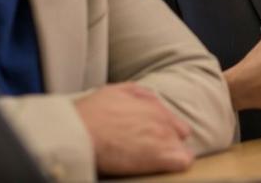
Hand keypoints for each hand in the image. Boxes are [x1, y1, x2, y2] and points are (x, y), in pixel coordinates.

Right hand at [75, 82, 192, 175]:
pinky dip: (174, 166)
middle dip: (168, 145)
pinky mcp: (160, 156)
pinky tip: (160, 168)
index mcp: (153, 107)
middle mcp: (162, 120)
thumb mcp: (115, 92)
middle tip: (149, 154)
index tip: (154, 142)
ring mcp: (163, 137)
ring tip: (150, 163)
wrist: (79, 132)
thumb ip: (137, 94)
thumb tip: (148, 100)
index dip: (166, 135)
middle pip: (178, 138)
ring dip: (170, 157)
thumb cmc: (91, 113)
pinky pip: (182, 162)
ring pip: (181, 150)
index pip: (176, 125)